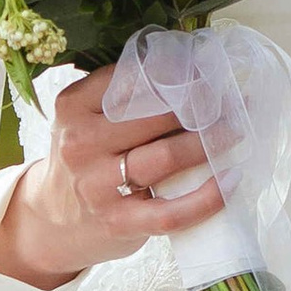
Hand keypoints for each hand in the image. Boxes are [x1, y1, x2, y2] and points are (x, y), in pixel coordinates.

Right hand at [0, 62, 224, 290]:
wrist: (53, 220)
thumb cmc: (85, 159)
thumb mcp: (85, 118)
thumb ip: (122, 94)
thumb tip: (190, 67)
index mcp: (73, 107)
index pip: (133, 79)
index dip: (178, 73)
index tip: (209, 71)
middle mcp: (81, 143)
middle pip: (155, 116)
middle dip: (202, 106)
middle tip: (234, 100)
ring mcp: (98, 186)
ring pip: (165, 156)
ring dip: (210, 143)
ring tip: (238, 131)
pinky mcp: (119, 222)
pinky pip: (171, 212)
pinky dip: (206, 198)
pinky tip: (230, 181)